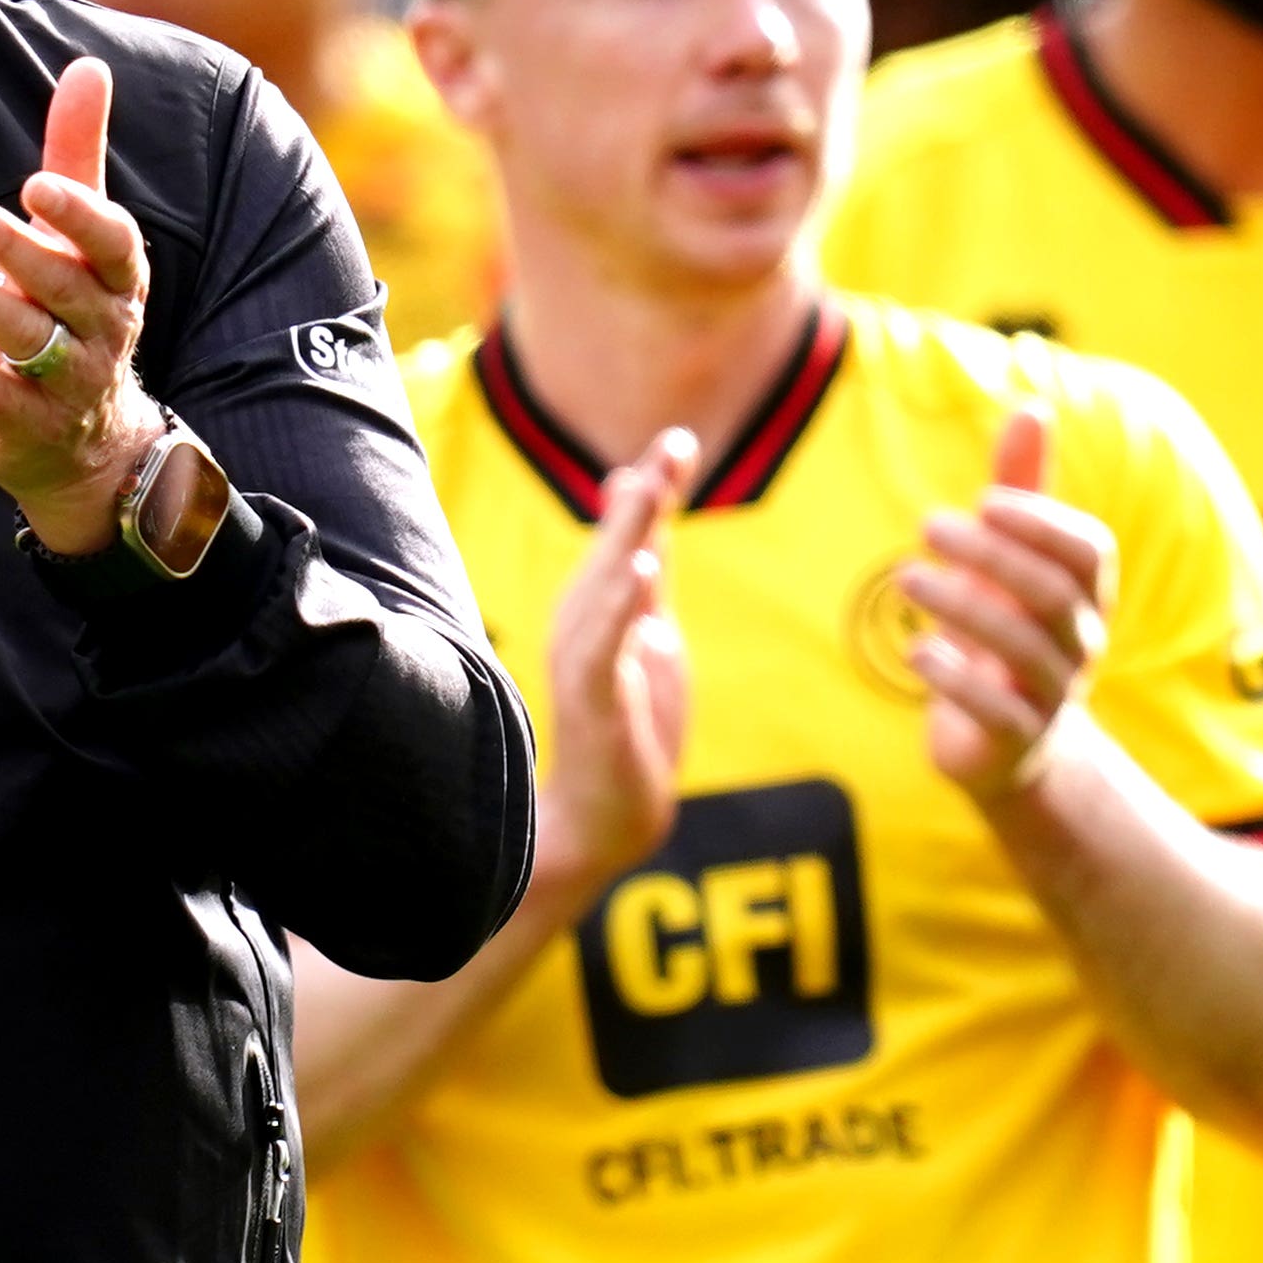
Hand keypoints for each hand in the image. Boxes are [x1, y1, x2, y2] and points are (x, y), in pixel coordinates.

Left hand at [0, 58, 165, 554]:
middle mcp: (104, 327)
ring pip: (25, 338)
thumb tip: (89, 65)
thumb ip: (78, 152)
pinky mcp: (30, 425)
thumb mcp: (81, 235)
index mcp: (118, 275)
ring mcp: (70, 382)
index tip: (36, 184)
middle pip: (60, 285)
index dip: (79, 214)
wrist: (82, 438)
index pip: (112, 241)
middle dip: (9, 245)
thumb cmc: (70, 306)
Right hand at [534, 429, 697, 907]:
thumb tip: (643, 507)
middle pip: (616, 549)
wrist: (605, 820)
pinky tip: (644, 573)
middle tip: (675, 445)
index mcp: (598, 606)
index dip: (652, 490)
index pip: (629, 537)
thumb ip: (645, 575)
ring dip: (626, 537)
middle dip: (645, 497)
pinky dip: (619, 607)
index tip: (680, 442)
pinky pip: (602, 647)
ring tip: (650, 490)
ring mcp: (582, 661)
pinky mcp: (590, 701)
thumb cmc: (628, 727)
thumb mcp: (647, 635)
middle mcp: (582, 623)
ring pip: (604, 588)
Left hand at [903, 407, 1117, 806]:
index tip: (985, 500)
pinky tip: (915, 651)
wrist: (1010, 745)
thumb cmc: (1008, 629)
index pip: (1089, 550)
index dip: (1042, 522)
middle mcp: (1081, 642)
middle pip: (1051, 593)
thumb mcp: (1010, 559)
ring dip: (961, 606)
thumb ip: (1021, 488)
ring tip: (905, 579)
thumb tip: (1032, 407)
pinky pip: (996, 710)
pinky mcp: (1016, 740)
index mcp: (1086, 594)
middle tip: (927, 525)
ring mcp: (1052, 695)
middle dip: (989, 554)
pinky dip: (954, 678)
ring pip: (1022, 649)